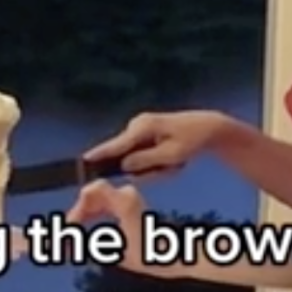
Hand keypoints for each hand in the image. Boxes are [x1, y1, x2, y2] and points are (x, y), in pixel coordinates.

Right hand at [67, 179, 147, 273]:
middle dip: (77, 214)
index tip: (70, 228)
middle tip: (68, 235)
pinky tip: (86, 228)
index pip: (92, 191)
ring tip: (74, 234)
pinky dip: (92, 215)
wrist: (167, 255)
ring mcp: (127, 197)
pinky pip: (103, 204)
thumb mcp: (113, 250)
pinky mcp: (127, 203)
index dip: (77, 208)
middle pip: (91, 196)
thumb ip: (85, 243)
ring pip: (95, 200)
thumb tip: (62, 244)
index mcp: (124, 202)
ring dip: (83, 215)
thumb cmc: (143, 254)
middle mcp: (126, 194)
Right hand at [83, 109, 226, 176]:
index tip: (84, 161)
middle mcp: (137, 124)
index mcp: (143, 127)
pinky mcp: (144, 133)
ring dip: (154, 165)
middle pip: (127, 155)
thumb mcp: (172, 155)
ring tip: (176, 162)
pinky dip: (157, 161)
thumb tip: (124, 166)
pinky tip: (174, 159)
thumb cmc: (192, 140)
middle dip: (146, 167)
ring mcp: (140, 128)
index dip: (101, 154)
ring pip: (136, 157)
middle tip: (172, 167)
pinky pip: (142, 154)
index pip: (117, 144)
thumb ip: (146, 162)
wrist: (207, 127)